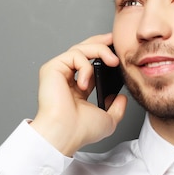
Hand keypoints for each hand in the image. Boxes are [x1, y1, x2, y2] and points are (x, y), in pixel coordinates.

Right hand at [30, 33, 126, 155]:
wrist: (66, 134)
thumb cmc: (80, 131)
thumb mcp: (108, 120)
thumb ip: (116, 108)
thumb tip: (121, 98)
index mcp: (77, 89)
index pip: (90, 64)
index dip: (103, 54)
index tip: (117, 51)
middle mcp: (67, 78)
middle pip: (83, 50)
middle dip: (101, 42)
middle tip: (114, 40)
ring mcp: (59, 72)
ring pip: (80, 49)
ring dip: (100, 51)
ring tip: (113, 62)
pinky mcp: (52, 68)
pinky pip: (73, 55)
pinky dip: (85, 65)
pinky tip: (85, 83)